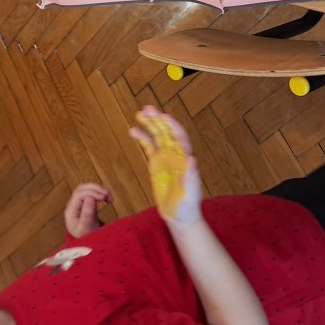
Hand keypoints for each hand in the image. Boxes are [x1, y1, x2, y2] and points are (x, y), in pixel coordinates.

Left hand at [64, 183, 111, 237]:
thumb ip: (87, 214)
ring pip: (87, 189)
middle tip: (107, 195)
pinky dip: (100, 193)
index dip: (91, 193)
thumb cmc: (85, 237)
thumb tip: (90, 198)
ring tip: (109, 196)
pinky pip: (91, 193)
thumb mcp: (86, 228)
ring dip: (99, 189)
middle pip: (82, 189)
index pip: (78, 195)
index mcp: (71, 210)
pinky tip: (107, 198)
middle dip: (95, 189)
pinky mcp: (85, 203)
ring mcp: (79, 203)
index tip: (103, 198)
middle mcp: (73, 204)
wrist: (86, 244)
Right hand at [129, 106, 201, 224]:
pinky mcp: (155, 164)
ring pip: (156, 136)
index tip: (163, 117)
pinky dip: (142, 138)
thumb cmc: (188, 204)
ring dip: (149, 124)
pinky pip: (148, 147)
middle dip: (158, 120)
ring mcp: (165, 158)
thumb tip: (192, 158)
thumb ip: (191, 176)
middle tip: (147, 109)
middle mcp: (175, 154)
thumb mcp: (192, 192)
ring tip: (139, 114)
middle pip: (166, 132)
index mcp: (184, 158)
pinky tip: (133, 131)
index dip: (172, 126)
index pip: (180, 137)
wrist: (179, 215)